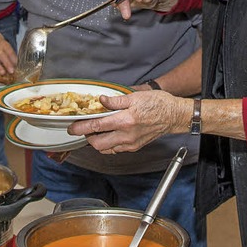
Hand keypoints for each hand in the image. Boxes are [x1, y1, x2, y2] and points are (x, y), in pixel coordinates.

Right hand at [0, 24, 16, 78]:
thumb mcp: (3, 40)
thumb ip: (8, 49)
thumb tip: (15, 59)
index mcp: (3, 44)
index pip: (9, 51)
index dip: (13, 58)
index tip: (18, 64)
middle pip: (3, 57)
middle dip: (7, 64)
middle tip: (12, 71)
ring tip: (3, 73)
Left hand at [68, 90, 189, 153]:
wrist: (174, 115)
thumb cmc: (158, 104)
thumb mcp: (135, 97)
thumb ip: (115, 101)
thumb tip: (101, 101)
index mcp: (125, 121)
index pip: (96, 127)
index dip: (81, 128)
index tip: (72, 127)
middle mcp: (126, 135)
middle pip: (97, 144)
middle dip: (87, 137)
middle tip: (84, 128)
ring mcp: (130, 143)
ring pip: (105, 149)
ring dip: (97, 141)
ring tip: (96, 131)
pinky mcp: (134, 147)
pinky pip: (115, 149)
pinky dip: (108, 144)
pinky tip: (108, 134)